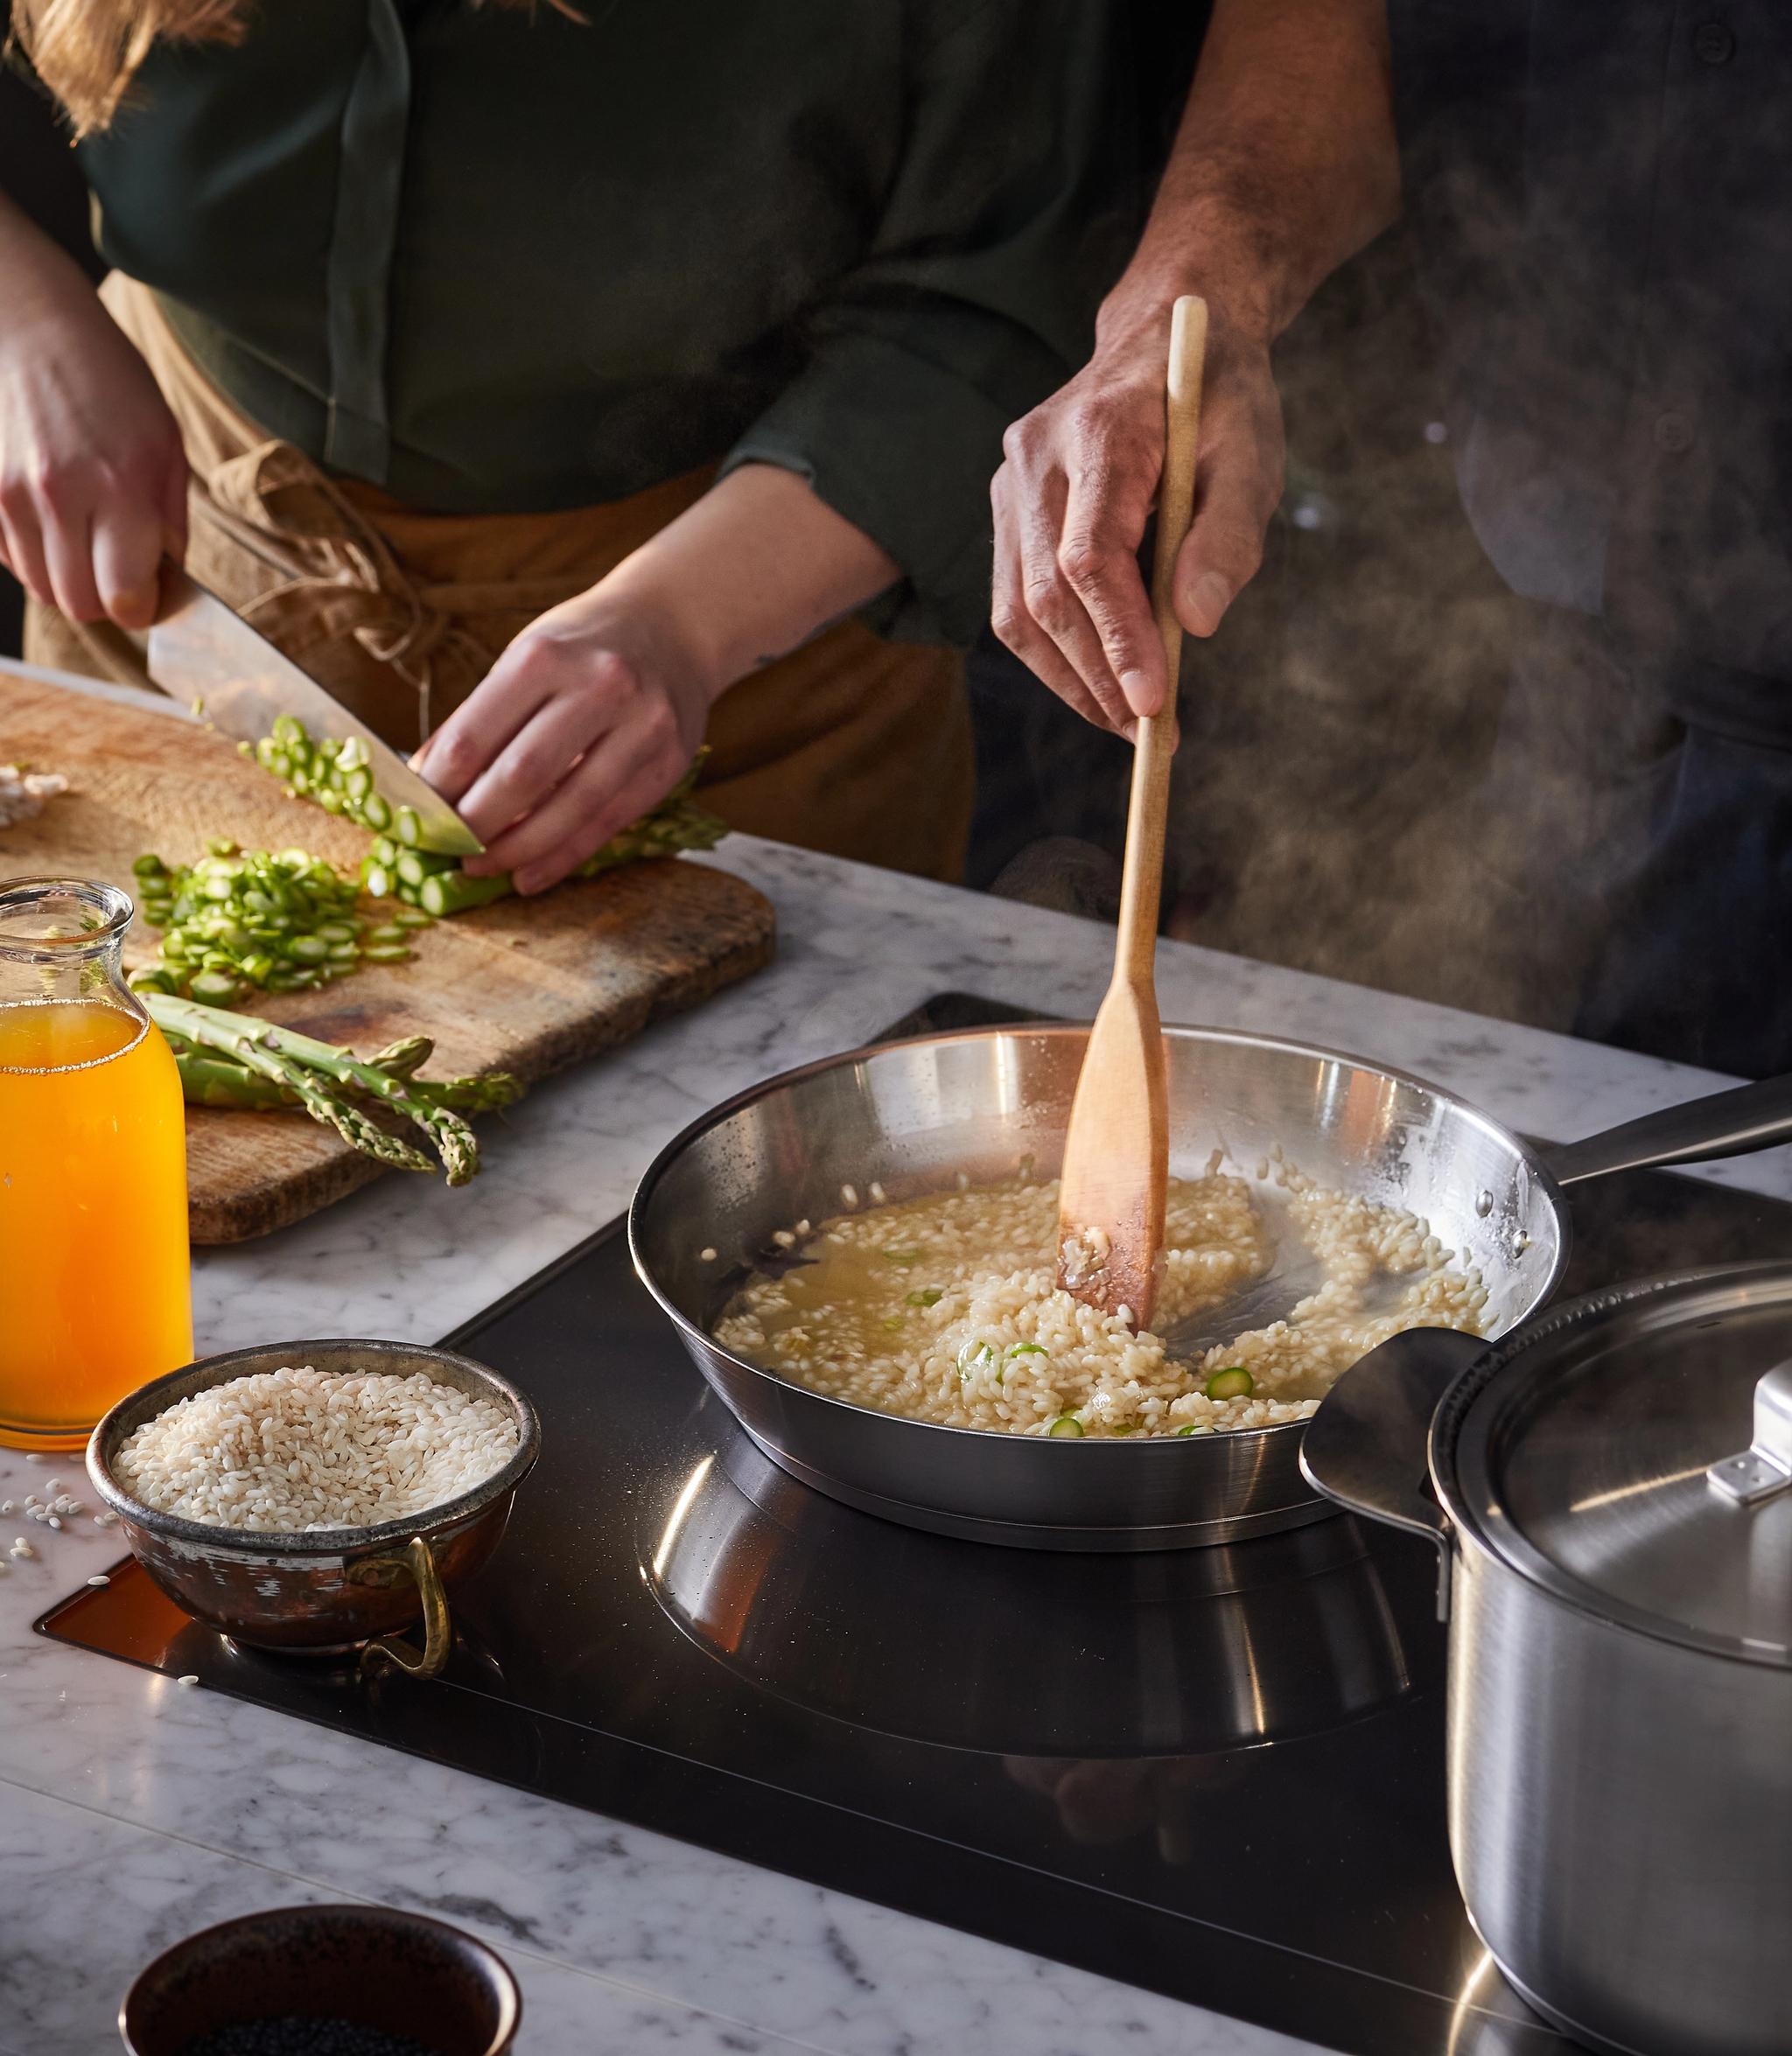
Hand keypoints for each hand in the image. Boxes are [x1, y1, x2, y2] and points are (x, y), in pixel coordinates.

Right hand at [0, 198, 186, 629]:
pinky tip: (48, 516)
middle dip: (105, 598)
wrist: (28, 325)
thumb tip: (165, 583)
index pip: (125, 598)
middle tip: (117, 566)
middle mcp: (60, 495)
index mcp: (122, 487)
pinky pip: (8, 558)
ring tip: (84, 535)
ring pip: (40, 588)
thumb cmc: (109, 383)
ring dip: (66, 578)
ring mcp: (9, 494)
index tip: (148, 591)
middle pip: (80, 605)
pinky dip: (31, 554)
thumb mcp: (165, 447)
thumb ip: (169, 524)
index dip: (142, 606)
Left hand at [411, 584, 713, 895]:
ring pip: (570, 808)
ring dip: (518, 849)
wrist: (674, 628)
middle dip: (475, 826)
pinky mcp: (667, 763)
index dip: (438, 789)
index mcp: (543, 656)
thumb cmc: (582, 647)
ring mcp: (641, 727)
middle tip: (447, 851)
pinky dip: (563, 857)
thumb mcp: (525, 659)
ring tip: (484, 868)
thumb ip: (480, 719)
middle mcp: (598, 686)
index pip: (474, 737)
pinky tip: (530, 875)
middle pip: (521, 777)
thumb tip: (426, 785)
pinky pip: (607, 822)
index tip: (415, 819)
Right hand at [990, 303, 1284, 735]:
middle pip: (1045, 595)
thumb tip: (1197, 627)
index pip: (1089, 558)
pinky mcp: (1008, 507)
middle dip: (1095, 677)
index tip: (1152, 703)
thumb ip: (1228, 537)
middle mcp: (1036, 455)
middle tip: (1148, 735)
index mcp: (1101, 431)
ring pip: (1015, 609)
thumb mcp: (1253, 455)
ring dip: (1068, 678)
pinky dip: (1056, 652)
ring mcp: (1011, 482)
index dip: (1118, 638)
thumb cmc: (1220, 399)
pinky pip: (1014, 599)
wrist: (1167, 335)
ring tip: (1124, 721)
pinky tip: (1100, 680)